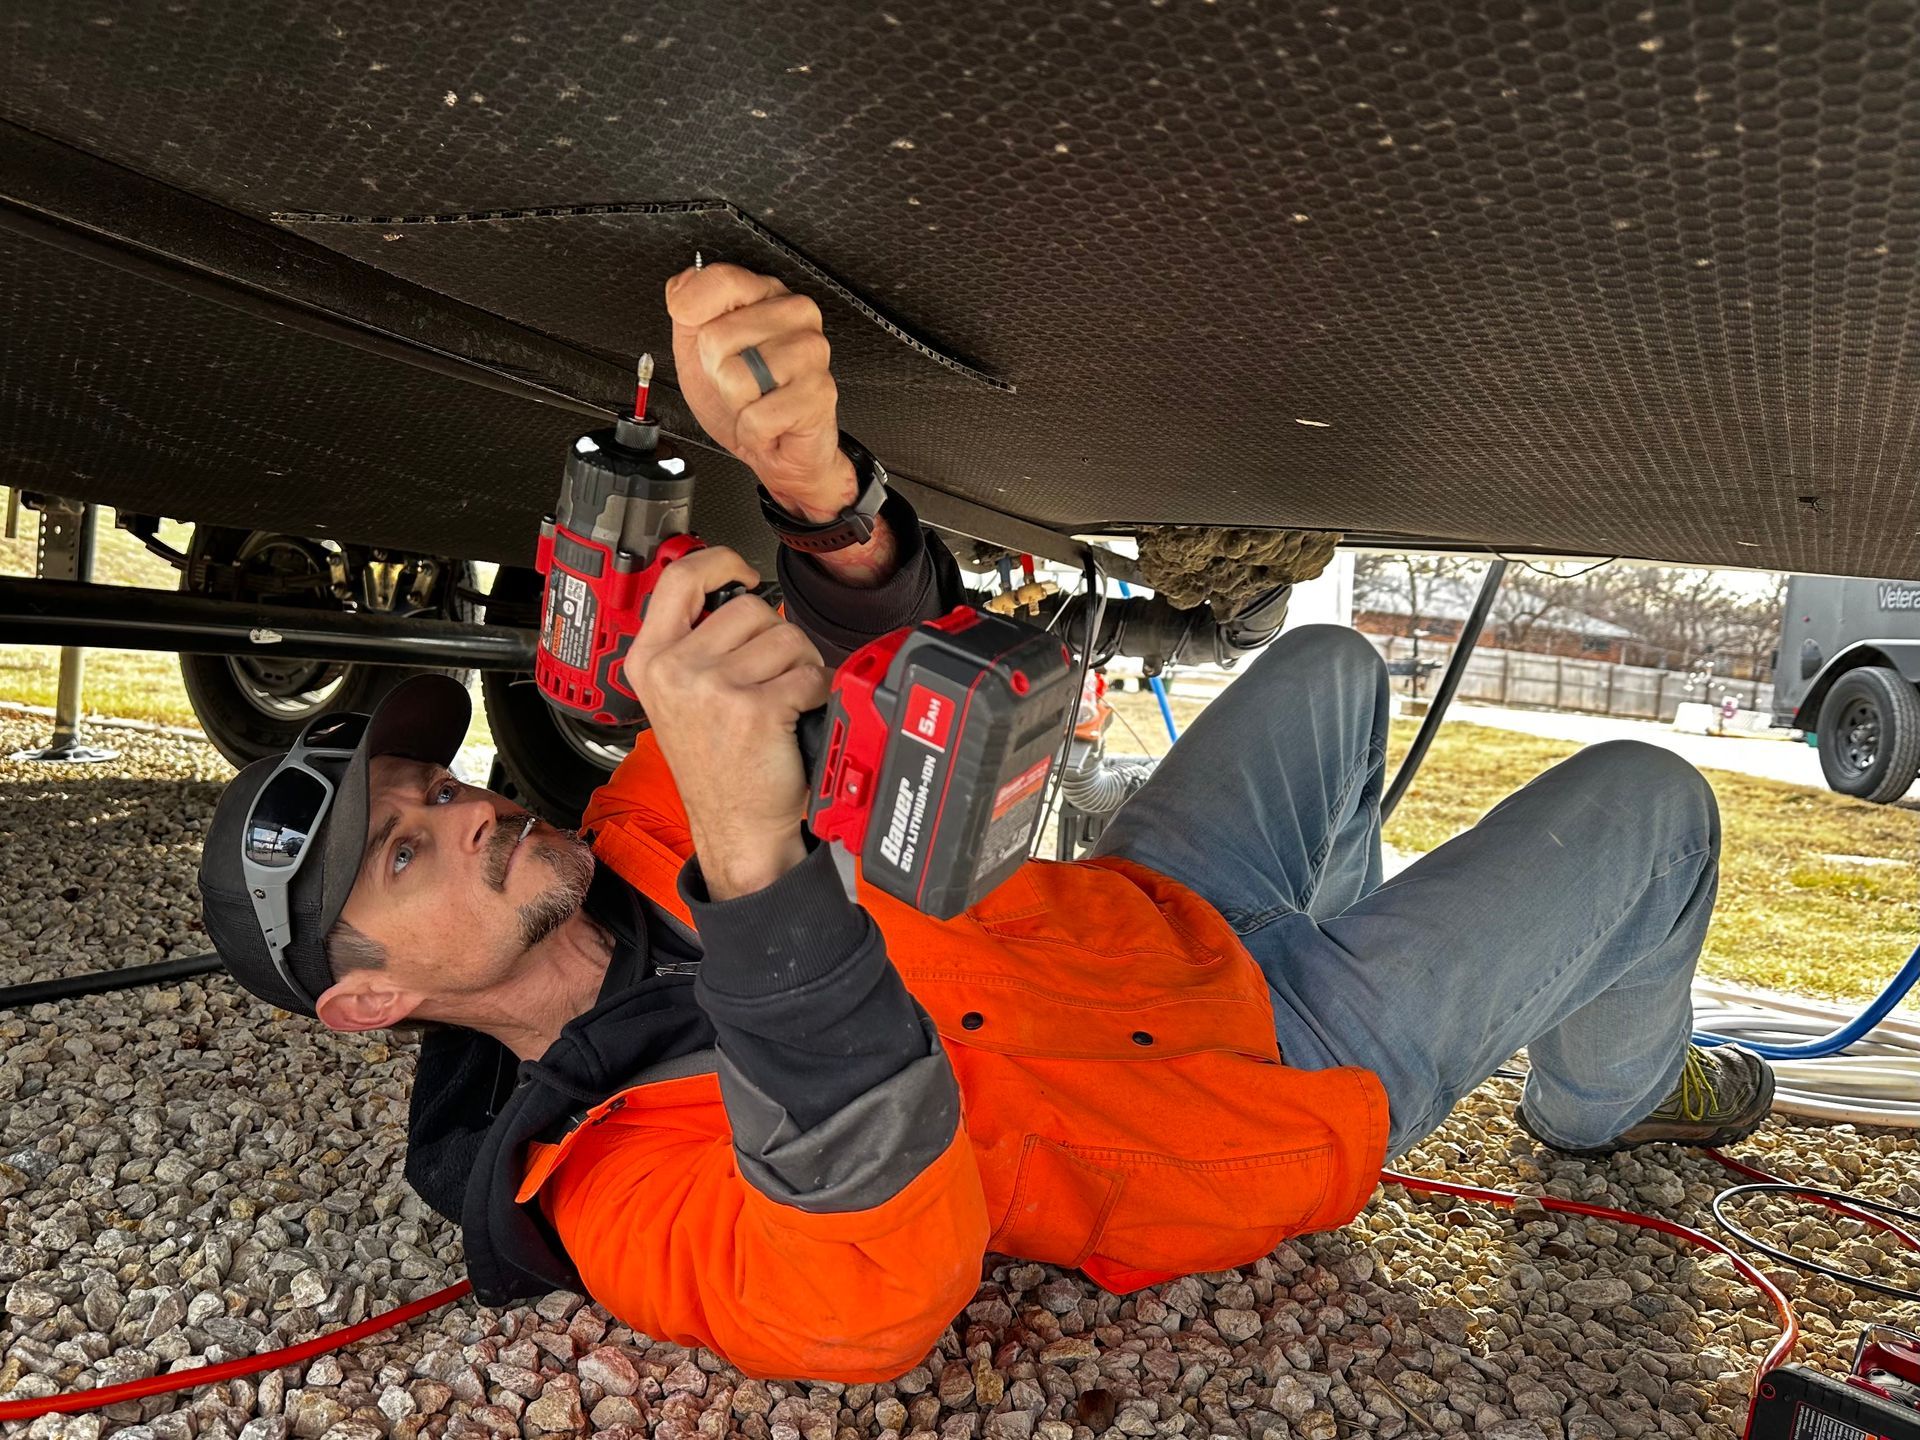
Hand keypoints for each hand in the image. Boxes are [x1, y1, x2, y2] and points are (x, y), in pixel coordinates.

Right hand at [621, 546, 830, 897]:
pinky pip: (809, 674)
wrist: (736, 826)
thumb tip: (737, 591)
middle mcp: (675, 671)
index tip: (741, 572)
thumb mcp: (678, 697)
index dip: (719, 562)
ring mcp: (712, 689)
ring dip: (799, 665)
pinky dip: (818, 693)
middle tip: (769, 678)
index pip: (679, 578)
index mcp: (650, 660)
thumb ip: (693, 642)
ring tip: (781, 701)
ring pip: (786, 637)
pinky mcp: (755, 709)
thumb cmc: (716, 765)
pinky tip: (797, 718)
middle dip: (775, 638)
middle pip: (750, 607)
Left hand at [666, 263, 857, 521]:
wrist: (781, 448)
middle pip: (717, 336)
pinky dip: (753, 430)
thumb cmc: (747, 398)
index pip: (721, 280)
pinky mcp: (819, 391)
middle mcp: (796, 314)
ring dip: (737, 403)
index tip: (703, 343)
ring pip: (737, 377)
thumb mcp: (697, 349)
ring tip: (756, 402)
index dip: (693, 313)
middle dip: (717, 372)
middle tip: (740, 383)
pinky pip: (758, 416)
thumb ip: (687, 313)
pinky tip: (770, 424)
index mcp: (767, 294)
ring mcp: (811, 351)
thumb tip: (682, 291)